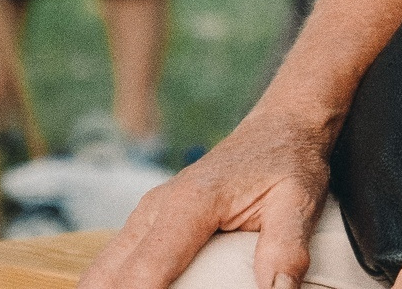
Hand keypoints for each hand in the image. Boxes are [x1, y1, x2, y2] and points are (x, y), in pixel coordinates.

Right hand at [80, 109, 332, 288]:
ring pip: (102, 271)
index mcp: (189, 204)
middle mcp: (155, 207)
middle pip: (108, 277)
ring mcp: (146, 213)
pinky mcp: (147, 222)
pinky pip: (115, 263)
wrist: (279, 128)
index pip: (145, 273)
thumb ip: (286, 249)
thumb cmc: (289, 162)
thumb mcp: (299, 201)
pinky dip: (116, 286)